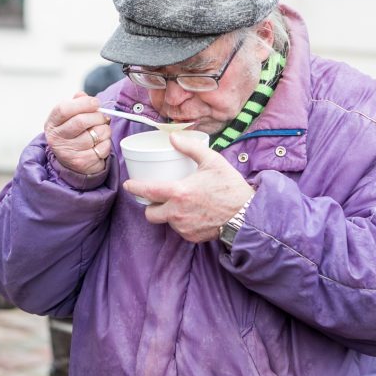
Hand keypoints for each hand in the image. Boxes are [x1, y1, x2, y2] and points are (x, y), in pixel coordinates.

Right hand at [44, 94, 111, 174]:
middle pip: (80, 121)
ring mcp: (68, 152)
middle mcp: (57, 138)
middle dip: (97, 116)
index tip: (95, 103)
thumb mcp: (69, 118)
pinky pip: (102, 148)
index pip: (64, 109)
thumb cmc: (73, 135)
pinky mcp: (81, 162)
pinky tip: (100, 143)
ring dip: (105, 130)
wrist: (71, 162)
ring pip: (95, 134)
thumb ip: (76, 103)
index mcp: (52, 124)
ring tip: (101, 131)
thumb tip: (82, 95)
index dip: (83, 103)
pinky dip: (106, 143)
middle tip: (102, 117)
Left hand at [123, 132, 254, 242]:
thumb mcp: (212, 160)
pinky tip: (194, 213)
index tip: (129, 184)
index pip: (147, 192)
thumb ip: (190, 147)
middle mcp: (177, 213)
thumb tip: (172, 137)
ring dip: (169, 214)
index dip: (134, 188)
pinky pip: (180, 230)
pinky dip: (183, 222)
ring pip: (167, 222)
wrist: (247, 213)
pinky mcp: (192, 237)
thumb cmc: (230, 186)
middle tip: (158, 198)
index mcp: (179, 193)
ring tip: (182, 203)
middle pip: (150, 214)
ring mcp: (184, 228)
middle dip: (150, 207)